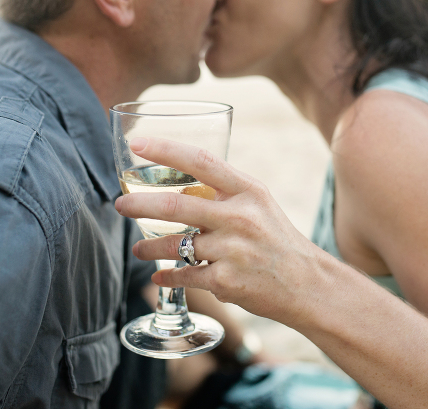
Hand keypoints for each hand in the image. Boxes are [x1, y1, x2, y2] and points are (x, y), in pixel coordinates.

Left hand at [115, 137, 326, 324]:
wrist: (306, 283)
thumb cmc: (276, 239)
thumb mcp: (258, 204)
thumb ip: (224, 192)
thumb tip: (179, 184)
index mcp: (248, 190)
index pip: (202, 160)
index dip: (166, 149)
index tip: (138, 144)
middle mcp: (239, 217)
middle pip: (176, 205)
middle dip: (139, 205)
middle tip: (121, 205)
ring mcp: (232, 250)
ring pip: (175, 244)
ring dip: (148, 247)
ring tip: (138, 250)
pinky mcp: (226, 281)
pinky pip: (184, 275)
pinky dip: (167, 276)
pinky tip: (159, 275)